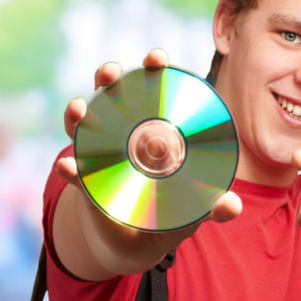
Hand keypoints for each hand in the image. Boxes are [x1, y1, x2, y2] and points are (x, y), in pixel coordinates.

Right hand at [54, 48, 242, 229]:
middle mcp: (121, 132)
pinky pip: (73, 171)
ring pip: (83, 124)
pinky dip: (69, 167)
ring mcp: (97, 153)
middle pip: (112, 95)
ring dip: (78, 113)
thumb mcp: (194, 209)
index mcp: (153, 128)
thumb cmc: (169, 214)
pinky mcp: (83, 180)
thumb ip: (213, 207)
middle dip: (109, 77)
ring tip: (79, 108)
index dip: (152, 70)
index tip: (157, 58)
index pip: (152, 90)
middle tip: (112, 73)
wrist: (134, 242)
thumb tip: (232, 206)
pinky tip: (69, 167)